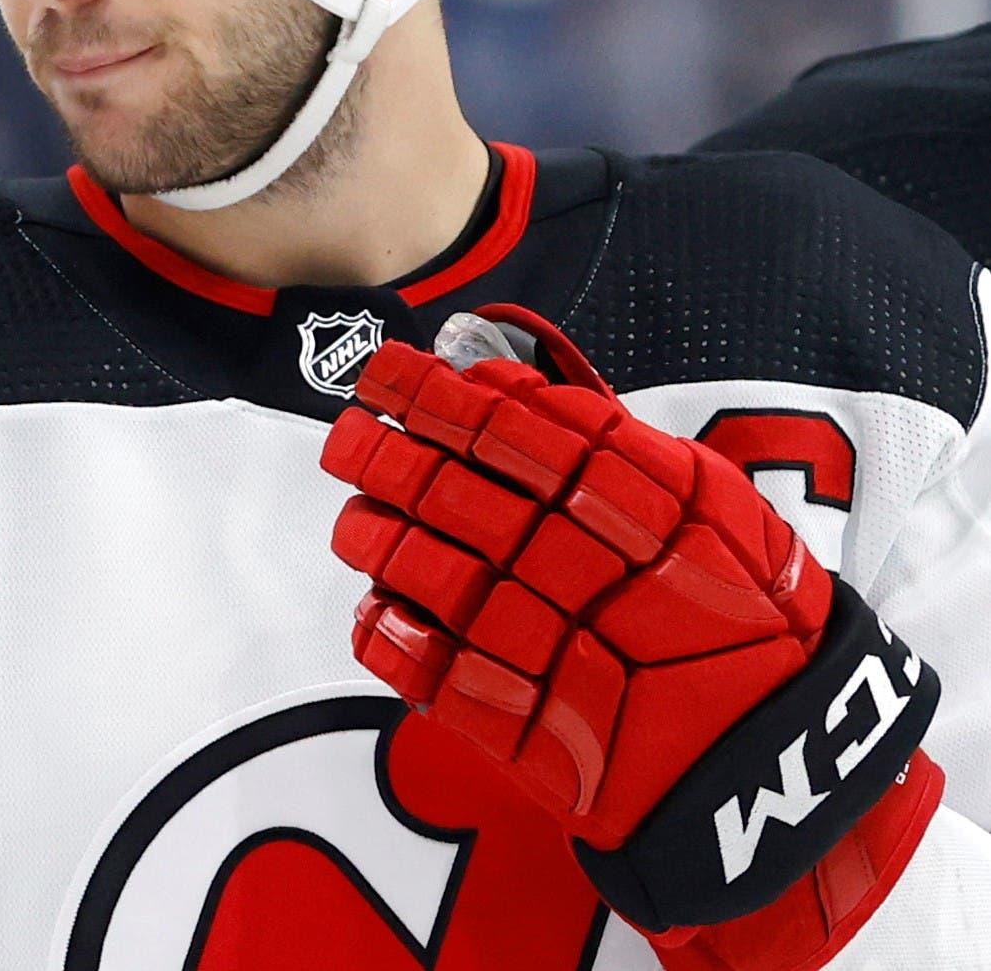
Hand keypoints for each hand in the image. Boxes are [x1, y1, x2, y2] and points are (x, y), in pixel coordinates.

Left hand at [322, 303, 937, 962]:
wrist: (784, 755)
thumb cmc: (738, 609)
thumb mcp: (705, 502)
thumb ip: (602, 438)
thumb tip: (490, 376)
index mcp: (650, 503)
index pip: (516, 429)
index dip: (435, 397)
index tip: (382, 373)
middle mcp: (597, 570)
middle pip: (460, 498)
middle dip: (386, 462)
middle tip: (344, 441)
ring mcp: (561, 652)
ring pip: (435, 577)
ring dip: (380, 539)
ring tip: (357, 520)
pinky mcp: (532, 734)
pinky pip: (434, 677)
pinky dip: (390, 639)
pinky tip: (373, 611)